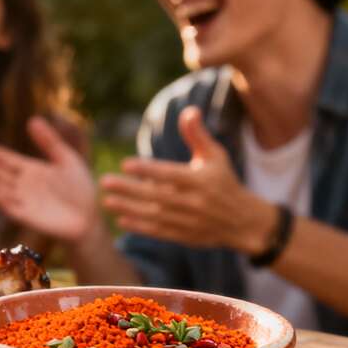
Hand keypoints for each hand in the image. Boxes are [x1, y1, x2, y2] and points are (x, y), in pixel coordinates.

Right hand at [0, 117, 97, 241]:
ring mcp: (23, 201)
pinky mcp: (28, 217)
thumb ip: (50, 141)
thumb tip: (32, 119)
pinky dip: (4, 202)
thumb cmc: (78, 188)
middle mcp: (21, 184)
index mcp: (28, 169)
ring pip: (2, 189)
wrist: (89, 218)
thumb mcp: (66, 159)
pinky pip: (13, 209)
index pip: (3, 158)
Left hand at [100, 106, 275, 252]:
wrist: (243, 221)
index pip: (170, 174)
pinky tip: (121, 219)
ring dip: (129, 208)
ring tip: (106, 201)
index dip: (148, 170)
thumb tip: (189, 110)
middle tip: (104, 182)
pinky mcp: (185, 236)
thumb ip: (197, 135)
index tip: (125, 163)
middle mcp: (195, 202)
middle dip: (129, 189)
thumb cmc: (224, 181)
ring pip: (155, 215)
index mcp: (201, 181)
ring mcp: (190, 221)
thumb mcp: (215, 156)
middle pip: (157, 196)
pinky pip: (160, 232)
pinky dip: (140, 227)